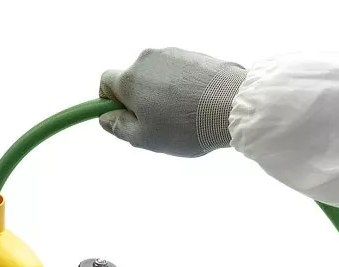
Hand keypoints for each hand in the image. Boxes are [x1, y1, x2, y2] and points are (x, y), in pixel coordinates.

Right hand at [99, 47, 245, 156]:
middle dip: (140, 100)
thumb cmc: (186, 127)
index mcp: (130, 79)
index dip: (110, 101)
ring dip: (163, 94)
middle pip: (134, 79)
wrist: (233, 106)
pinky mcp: (196, 55)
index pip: (106, 82)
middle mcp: (148, 59)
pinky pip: (180, 73)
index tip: (124, 118)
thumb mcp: (145, 139)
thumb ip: (119, 127)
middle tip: (159, 125)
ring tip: (184, 118)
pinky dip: (183, 88)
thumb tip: (105, 118)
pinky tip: (198, 106)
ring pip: (158, 76)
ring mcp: (174, 54)